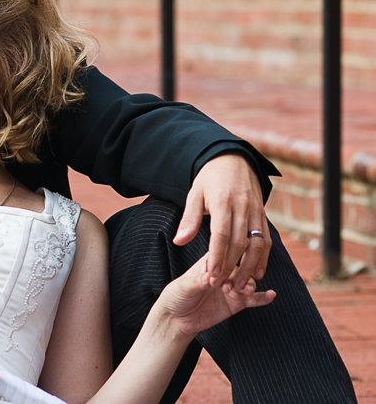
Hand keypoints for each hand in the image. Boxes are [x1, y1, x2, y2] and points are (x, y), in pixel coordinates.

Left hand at [159, 254, 275, 336]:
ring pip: (248, 280)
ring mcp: (232, 286)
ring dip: (249, 284)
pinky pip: (254, 299)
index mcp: (210, 261)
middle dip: (239, 273)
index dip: (227, 258)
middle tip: (229, 285)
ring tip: (244, 290)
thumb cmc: (176, 295)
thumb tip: (212, 275)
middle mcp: (224, 271)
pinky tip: (271, 295)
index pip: (224, 252)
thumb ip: (199, 280)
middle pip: (240, 265)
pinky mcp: (237, 303)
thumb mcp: (184, 286)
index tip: (225, 266)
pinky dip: (263, 297)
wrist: (176, 318)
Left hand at [173, 153, 271, 291]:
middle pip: (240, 243)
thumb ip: (189, 219)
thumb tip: (179, 241)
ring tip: (240, 286)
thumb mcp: (194, 194)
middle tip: (222, 286)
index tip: (212, 275)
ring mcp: (256, 211)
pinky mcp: (263, 214)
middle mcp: (243, 207)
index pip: (222, 234)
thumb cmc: (209, 179)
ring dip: (250, 267)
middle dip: (232, 267)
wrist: (233, 159)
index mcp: (223, 202)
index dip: (217, 256)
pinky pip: (267, 239)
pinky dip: (264, 258)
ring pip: (258, 244)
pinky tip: (258, 273)